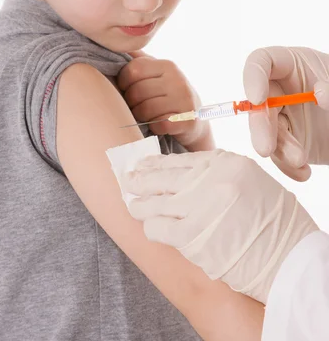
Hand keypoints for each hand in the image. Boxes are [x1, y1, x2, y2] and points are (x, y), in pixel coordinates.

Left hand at [117, 51, 213, 150]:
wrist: (194, 119)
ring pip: (146, 109)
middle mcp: (178, 80)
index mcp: (167, 65)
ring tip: (145, 116)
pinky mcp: (188, 120)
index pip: (133, 69)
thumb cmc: (167, 95)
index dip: (123, 82)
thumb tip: (116, 44)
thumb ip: (138, 60)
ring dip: (140, 117)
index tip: (126, 89)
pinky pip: (159, 125)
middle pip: (137, 91)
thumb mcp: (156, 73)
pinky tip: (158, 125)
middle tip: (135, 106)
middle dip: (131, 102)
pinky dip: (154, 128)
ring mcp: (185, 100)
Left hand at [122, 150, 317, 304]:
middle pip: (161, 177)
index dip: (155, 163)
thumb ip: (215, 173)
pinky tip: (150, 228)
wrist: (289, 257)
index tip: (141, 165)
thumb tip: (179, 173)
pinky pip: (158, 229)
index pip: (178, 160)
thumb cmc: (271, 220)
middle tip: (127, 181)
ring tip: (132, 205)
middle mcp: (209, 180)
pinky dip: (151, 228)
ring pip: (154, 203)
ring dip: (139, 205)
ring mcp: (199, 207)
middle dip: (139, 180)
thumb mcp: (248, 179)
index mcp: (224, 163)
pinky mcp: (192, 237)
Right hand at [243, 46, 328, 180]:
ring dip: (279, 149)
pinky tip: (302, 171)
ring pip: (267, 132)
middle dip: (260, 127)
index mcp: (292, 64)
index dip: (253, 78)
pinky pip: (279, 154)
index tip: (257, 98)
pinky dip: (288, 166)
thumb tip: (319, 94)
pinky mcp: (290, 140)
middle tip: (265, 148)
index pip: (261, 62)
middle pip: (259, 103)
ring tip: (298, 160)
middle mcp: (283, 90)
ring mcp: (285, 116)